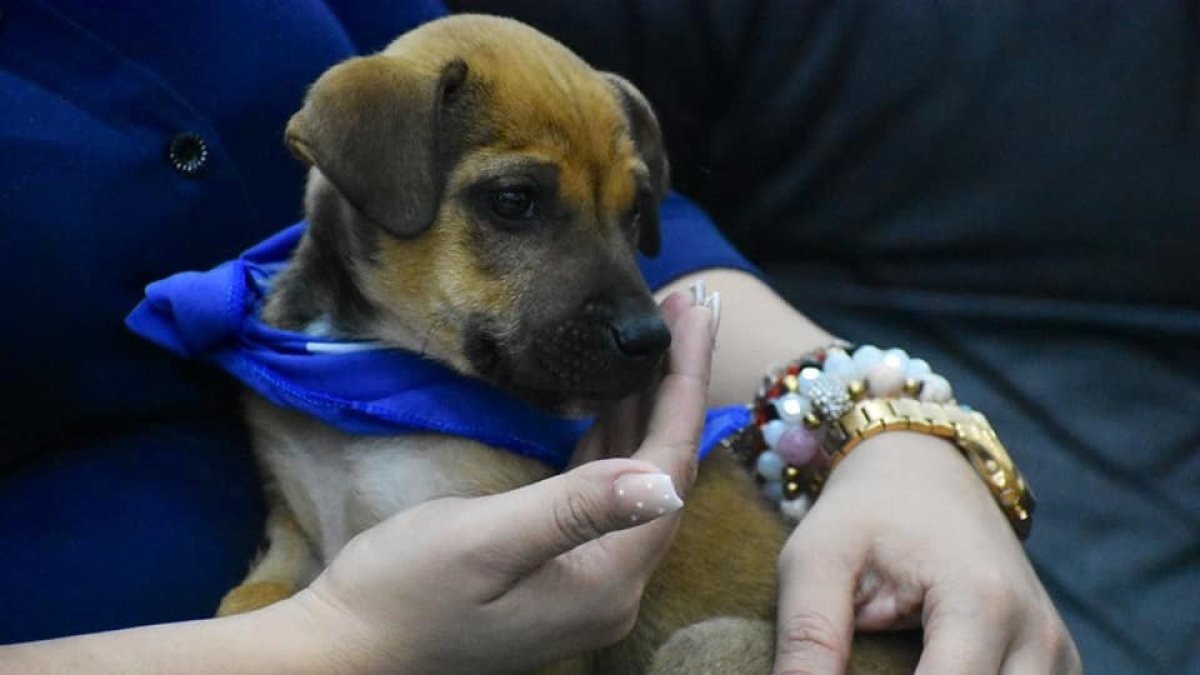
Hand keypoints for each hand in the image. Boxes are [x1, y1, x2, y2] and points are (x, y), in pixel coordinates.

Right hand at [290, 291, 716, 673]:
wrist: (350, 652)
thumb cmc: (402, 594)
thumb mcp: (482, 542)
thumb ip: (573, 509)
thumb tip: (663, 483)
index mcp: (606, 579)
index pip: (668, 467)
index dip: (686, 386)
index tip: (698, 312)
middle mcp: (613, 585)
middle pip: (663, 470)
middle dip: (677, 388)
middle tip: (686, 307)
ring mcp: (588, 581)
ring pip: (636, 480)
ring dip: (648, 409)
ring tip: (659, 340)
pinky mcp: (561, 572)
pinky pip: (605, 495)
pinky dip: (613, 442)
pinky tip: (612, 402)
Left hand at [774, 432, 1081, 674]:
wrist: (926, 468)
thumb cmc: (864, 511)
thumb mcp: (815, 558)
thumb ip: (808, 637)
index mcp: (982, 603)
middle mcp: (1036, 634)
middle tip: (864, 674)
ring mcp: (1057, 653)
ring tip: (888, 666)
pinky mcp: (1058, 663)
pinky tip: (924, 672)